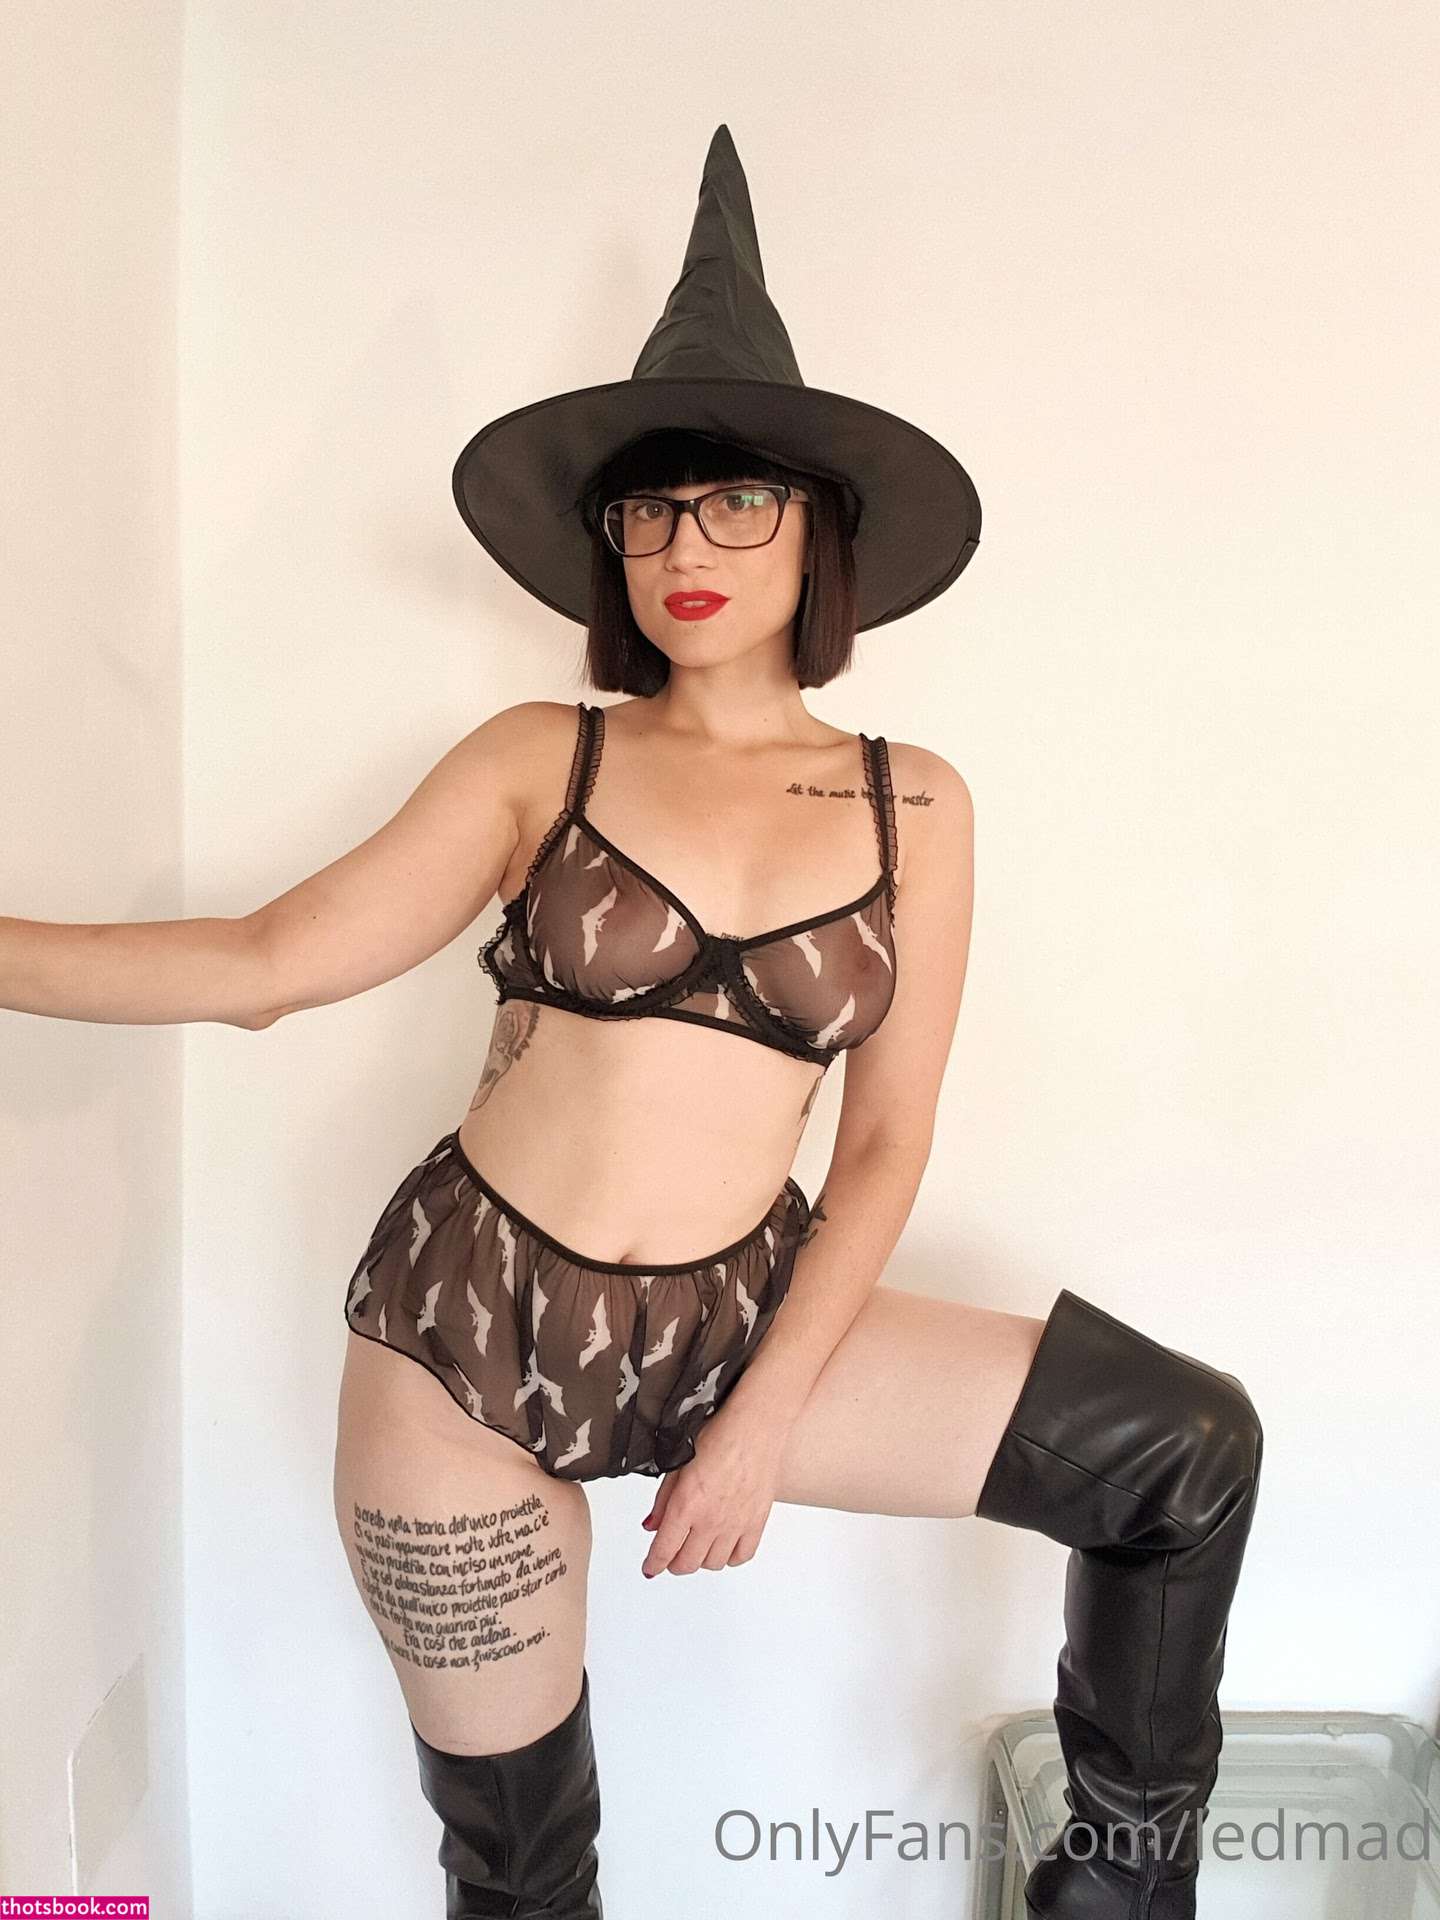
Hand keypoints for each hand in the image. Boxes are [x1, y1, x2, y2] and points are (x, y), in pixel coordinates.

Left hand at [639, 1400, 784, 1576]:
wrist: (756, 1426)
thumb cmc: (720, 1434)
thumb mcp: (679, 1462)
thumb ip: (663, 1499)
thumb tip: (652, 1525)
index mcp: (687, 1504)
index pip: (664, 1550)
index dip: (653, 1564)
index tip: (650, 1567)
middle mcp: (711, 1520)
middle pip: (687, 1563)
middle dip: (673, 1563)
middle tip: (670, 1555)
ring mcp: (735, 1524)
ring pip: (713, 1564)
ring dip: (700, 1560)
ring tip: (696, 1547)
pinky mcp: (756, 1522)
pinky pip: (742, 1556)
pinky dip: (730, 1558)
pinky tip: (724, 1547)